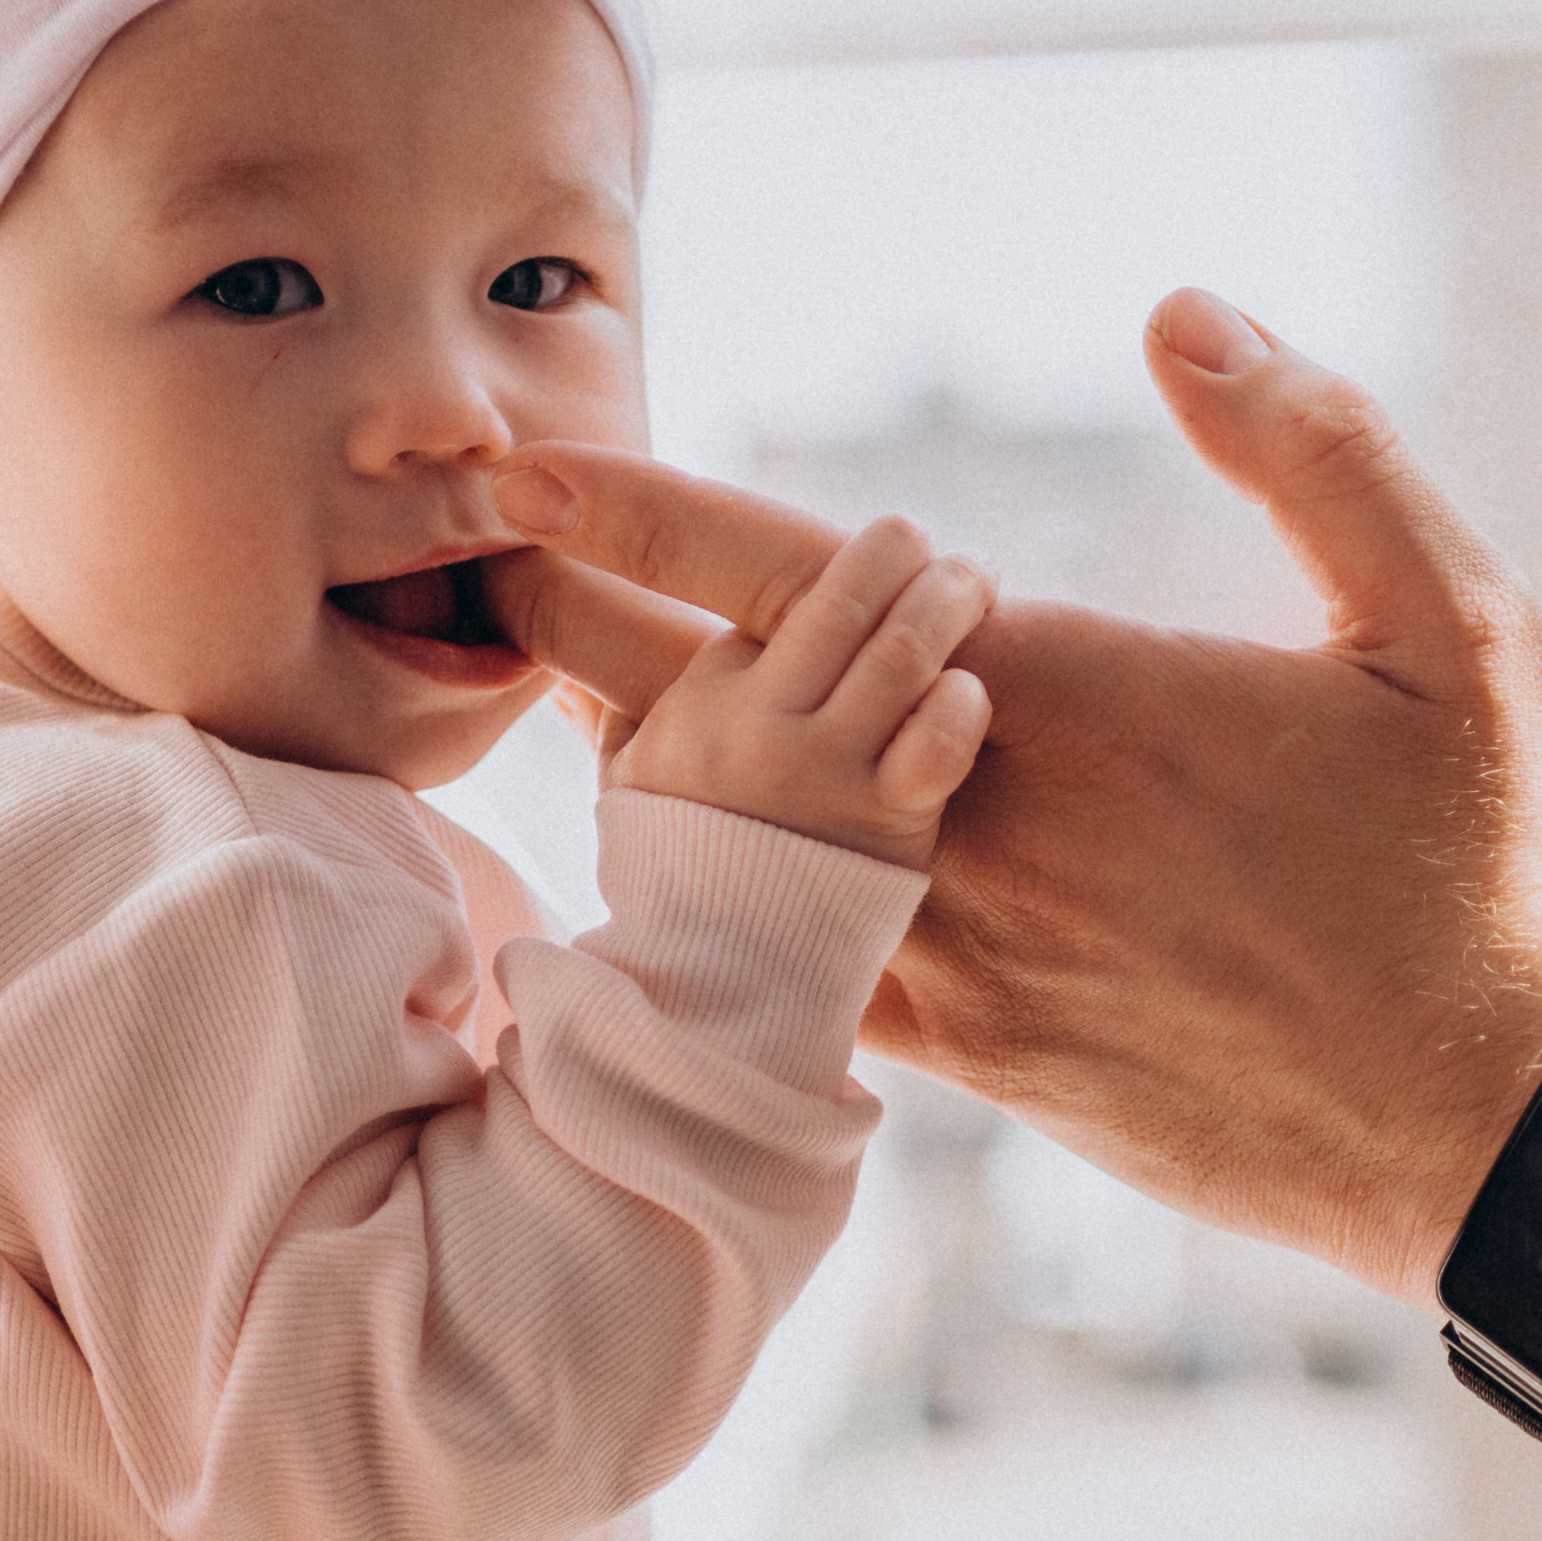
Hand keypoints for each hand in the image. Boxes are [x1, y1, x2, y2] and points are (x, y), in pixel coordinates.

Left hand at [484, 289, 1541, 1304]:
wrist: (1494, 1124)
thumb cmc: (1484, 868)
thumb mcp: (1449, 621)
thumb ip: (1309, 447)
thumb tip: (1180, 312)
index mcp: (1055, 699)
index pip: (800, 579)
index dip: (645, 515)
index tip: (523, 467)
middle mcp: (966, 828)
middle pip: (711, 712)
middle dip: (574, 627)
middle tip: (472, 566)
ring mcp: (954, 958)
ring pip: (728, 855)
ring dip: (632, 767)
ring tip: (548, 691)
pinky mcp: (970, 1058)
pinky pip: (793, 968)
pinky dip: (722, 905)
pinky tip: (682, 864)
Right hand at [555, 507, 993, 868]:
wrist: (717, 999)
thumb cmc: (679, 885)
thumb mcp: (628, 784)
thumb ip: (611, 708)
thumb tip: (568, 659)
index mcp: (699, 702)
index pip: (757, 590)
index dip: (811, 565)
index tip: (859, 552)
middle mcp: (756, 725)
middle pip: (836, 597)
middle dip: (890, 550)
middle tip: (922, 541)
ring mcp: (822, 773)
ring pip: (896, 651)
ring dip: (944, 602)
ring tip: (973, 580)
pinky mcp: (887, 825)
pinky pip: (935, 742)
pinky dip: (958, 709)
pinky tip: (968, 693)